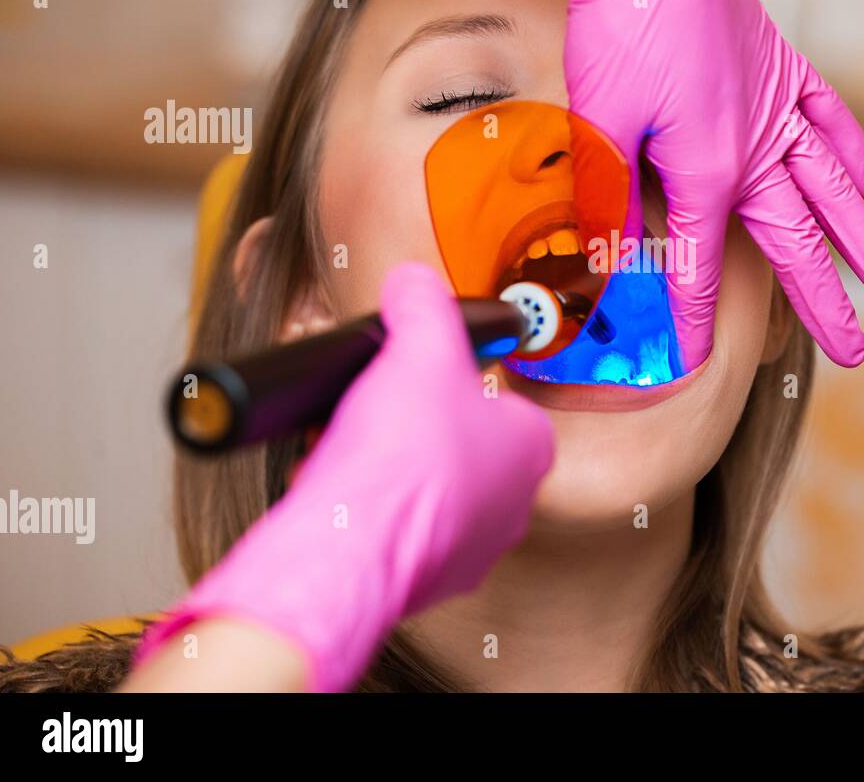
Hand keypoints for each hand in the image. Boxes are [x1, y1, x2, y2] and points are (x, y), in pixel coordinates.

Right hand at [131, 262, 553, 691]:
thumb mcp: (418, 347)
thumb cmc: (402, 458)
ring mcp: (469, 549)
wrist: (349, 549)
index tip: (415, 373)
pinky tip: (333, 488)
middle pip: (455, 444)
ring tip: (348, 447)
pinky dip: (361, 507)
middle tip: (375, 411)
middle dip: (408, 426)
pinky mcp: (420, 579)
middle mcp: (511, 505)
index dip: (446, 379)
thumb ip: (422, 305)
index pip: (498, 398)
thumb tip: (415, 283)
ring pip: (422, 489)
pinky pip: (389, 529)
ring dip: (383, 467)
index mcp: (530, 448)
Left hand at [497, 0, 863, 370]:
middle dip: (823, 305)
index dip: (696, 318)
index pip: (700, 264)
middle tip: (855, 352)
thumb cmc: (623, 24)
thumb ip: (609, 200)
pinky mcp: (784, 68)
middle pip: (796, 244)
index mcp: (708, 170)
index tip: (697, 360)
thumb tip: (605, 259)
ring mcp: (779, 108)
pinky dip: (853, 153)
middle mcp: (757, 148)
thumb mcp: (600, 123)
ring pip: (832, 192)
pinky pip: (830, 120)